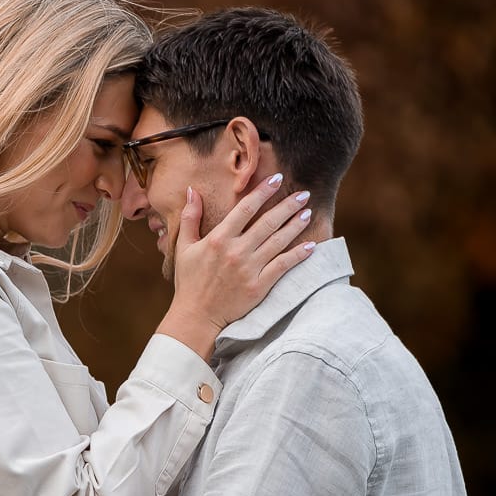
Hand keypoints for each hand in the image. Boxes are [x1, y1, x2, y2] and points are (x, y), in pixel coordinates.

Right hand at [161, 179, 314, 358]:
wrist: (196, 317)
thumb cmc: (189, 282)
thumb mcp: (184, 248)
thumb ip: (189, 218)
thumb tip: (193, 191)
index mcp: (219, 239)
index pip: (246, 207)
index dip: (263, 191)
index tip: (277, 179)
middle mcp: (236, 251)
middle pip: (268, 222)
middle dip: (288, 206)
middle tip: (303, 194)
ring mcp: (249, 269)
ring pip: (278, 242)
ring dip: (295, 226)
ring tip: (308, 213)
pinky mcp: (259, 287)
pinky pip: (282, 266)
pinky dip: (298, 255)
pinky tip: (311, 246)